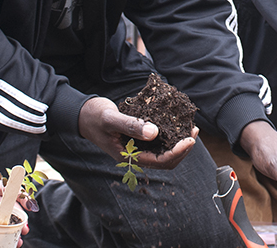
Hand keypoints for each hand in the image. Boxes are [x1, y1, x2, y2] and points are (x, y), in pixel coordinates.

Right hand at [78, 96, 196, 168]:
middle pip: (166, 160)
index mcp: (129, 156)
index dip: (178, 152)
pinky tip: (176, 123)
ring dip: (179, 143)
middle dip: (183, 149)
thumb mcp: (111, 119)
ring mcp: (137, 148)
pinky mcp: (138, 138)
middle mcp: (135, 155)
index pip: (160, 161)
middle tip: (194, 131)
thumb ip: (131, 125)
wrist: (82, 114)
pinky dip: (170, 135)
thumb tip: (154, 132)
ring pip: (164, 152)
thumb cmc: (94, 116)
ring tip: (190, 127)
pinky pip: (158, 141)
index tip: (190, 139)